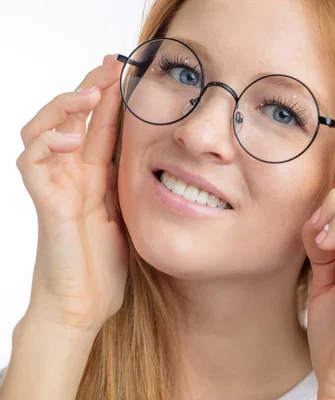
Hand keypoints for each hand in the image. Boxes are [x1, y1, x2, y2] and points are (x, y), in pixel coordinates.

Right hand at [16, 54, 128, 333]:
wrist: (84, 305)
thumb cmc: (106, 268)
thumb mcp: (131, 217)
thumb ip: (134, 189)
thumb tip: (162, 164)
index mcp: (96, 178)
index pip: (102, 127)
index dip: (112, 99)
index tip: (128, 71)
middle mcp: (72, 175)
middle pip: (73, 120)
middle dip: (91, 89)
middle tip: (110, 65)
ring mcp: (56, 186)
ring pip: (43, 129)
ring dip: (65, 107)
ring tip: (90, 95)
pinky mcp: (45, 202)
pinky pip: (31, 161)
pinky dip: (45, 142)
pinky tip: (68, 138)